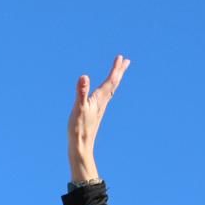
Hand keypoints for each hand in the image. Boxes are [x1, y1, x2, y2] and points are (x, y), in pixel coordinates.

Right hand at [68, 55, 130, 184]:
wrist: (81, 146)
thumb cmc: (79, 128)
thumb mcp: (78, 108)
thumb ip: (81, 92)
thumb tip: (84, 77)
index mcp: (100, 99)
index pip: (111, 81)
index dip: (115, 69)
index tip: (121, 57)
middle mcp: (102, 103)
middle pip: (113, 84)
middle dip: (119, 72)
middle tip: (126, 61)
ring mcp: (99, 109)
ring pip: (110, 91)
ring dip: (114, 81)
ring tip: (117, 74)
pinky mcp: (94, 114)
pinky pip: (104, 98)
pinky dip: (106, 91)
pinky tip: (103, 94)